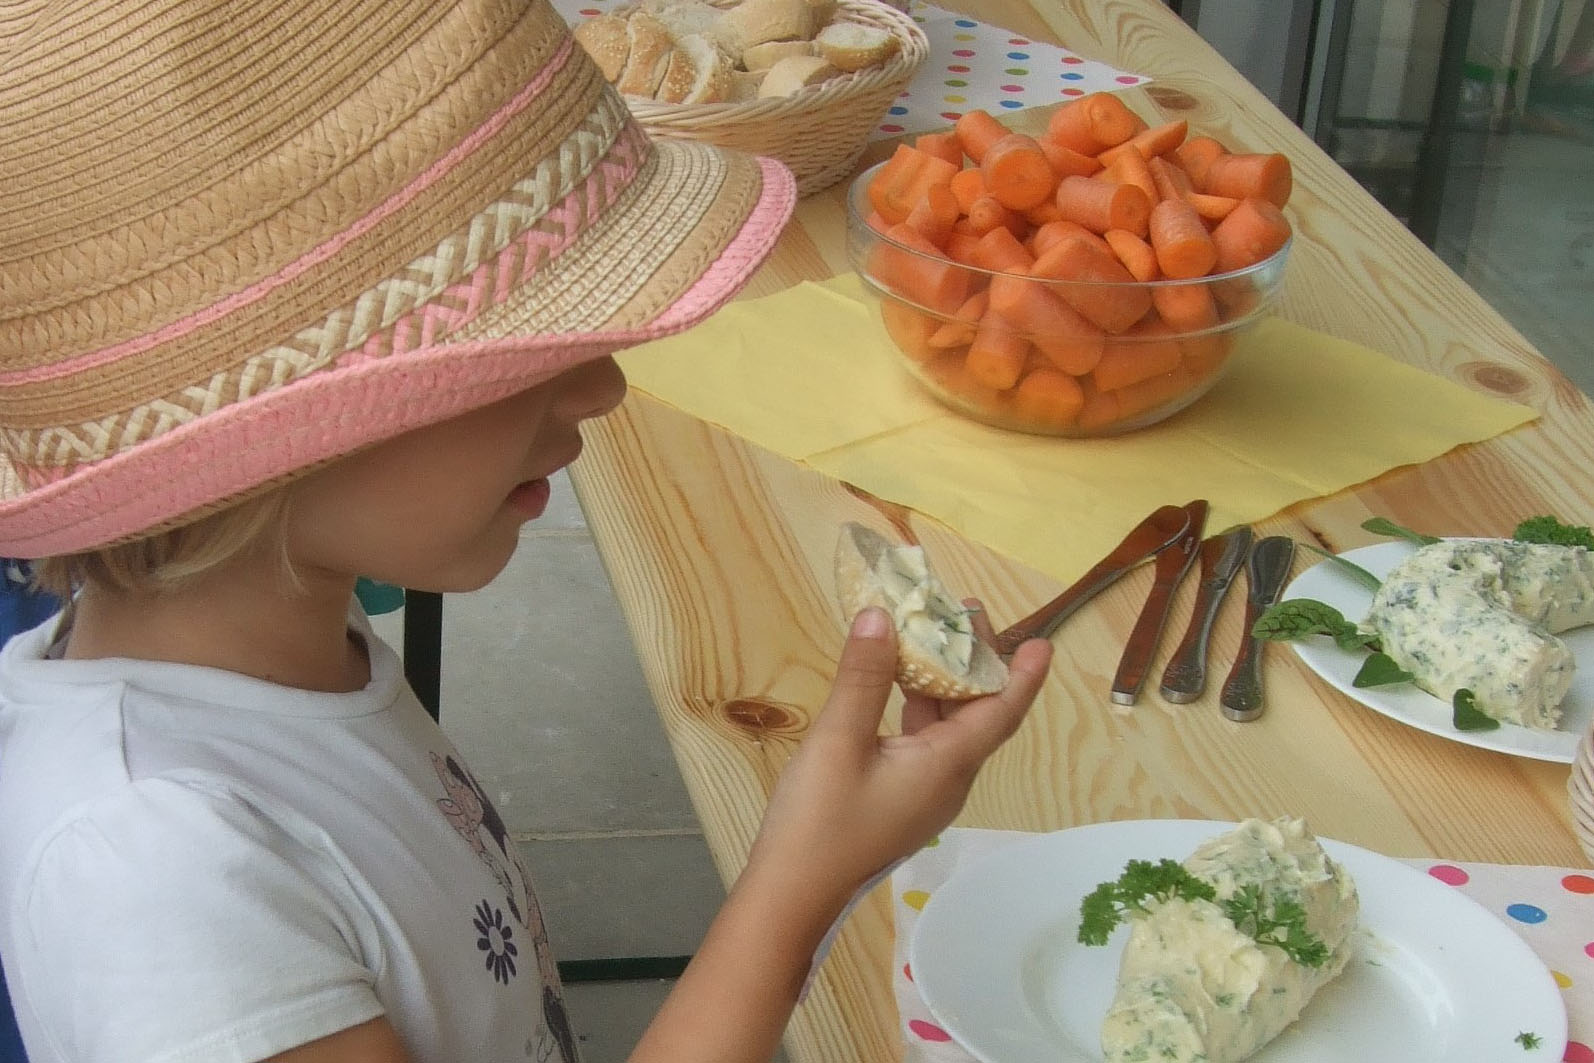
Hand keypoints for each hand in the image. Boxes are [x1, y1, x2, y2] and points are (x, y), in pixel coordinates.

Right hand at [744, 603, 1050, 911]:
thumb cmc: (819, 822)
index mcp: (947, 766)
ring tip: (929, 633)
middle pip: (978, 713)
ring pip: (948, 727)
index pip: (1002, 712)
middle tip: (963, 611)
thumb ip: (863, 678)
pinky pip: (924, 742)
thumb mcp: (838, 741)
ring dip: (943, 681)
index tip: (1043, 642)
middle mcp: (948, 779)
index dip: (1024, 676)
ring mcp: (924, 792)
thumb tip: (881, 617)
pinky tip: (894, 679)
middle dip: (976, 662)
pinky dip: (917, 704)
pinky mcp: (900, 798)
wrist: (792, 896)